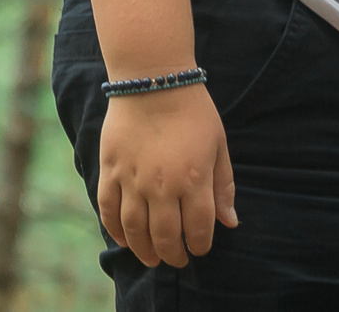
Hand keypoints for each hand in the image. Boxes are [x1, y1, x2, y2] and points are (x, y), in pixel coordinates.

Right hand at [96, 84, 238, 267]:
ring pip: (136, 230)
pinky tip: (126, 240)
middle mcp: (162, 185)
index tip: (199, 248)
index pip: (198, 228)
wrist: (153, 79)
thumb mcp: (219, 144)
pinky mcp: (110, 170)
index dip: (200, 245)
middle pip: (166, 236)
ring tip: (152, 258)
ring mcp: (132, 179)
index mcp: (193, 179)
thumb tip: (230, 222)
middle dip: (173, 255)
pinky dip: (116, 230)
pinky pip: (108, 210)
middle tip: (176, 260)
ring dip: (145, 251)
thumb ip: (223, 185)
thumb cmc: (193, 110)